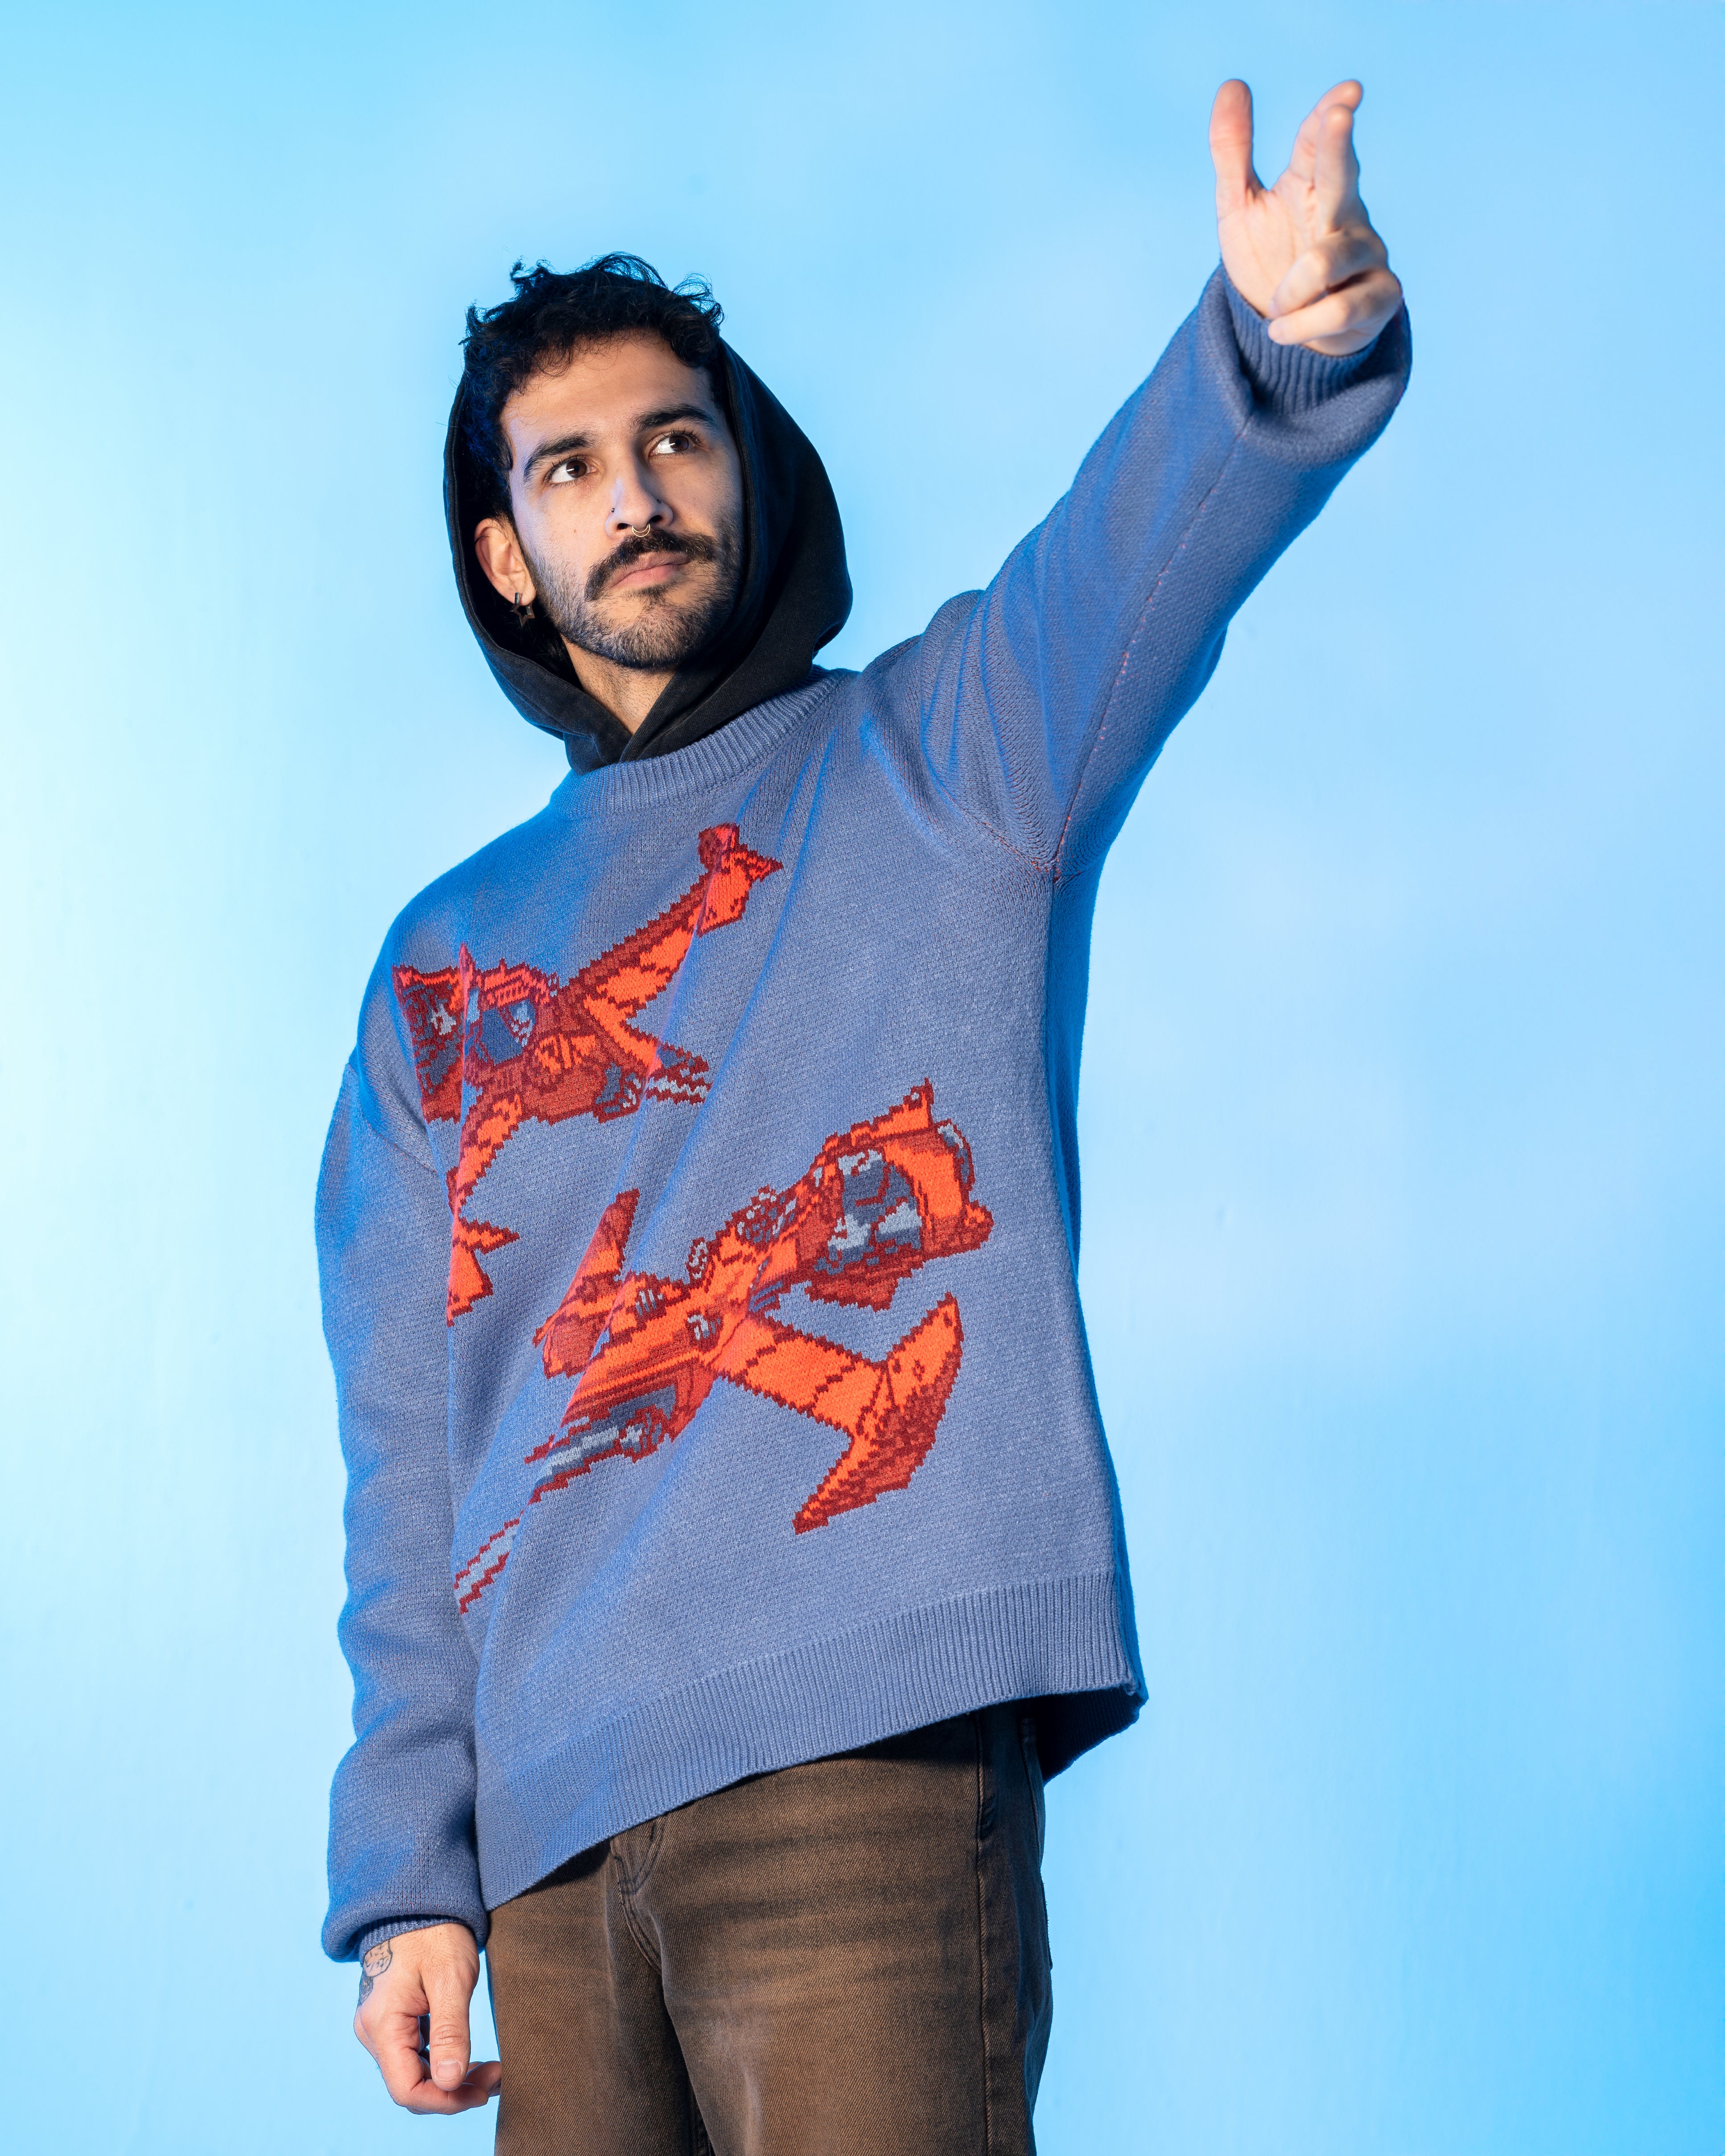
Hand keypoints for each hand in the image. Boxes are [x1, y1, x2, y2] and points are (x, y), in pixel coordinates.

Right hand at [352, 1922, 501, 2114]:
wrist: (421, 1900)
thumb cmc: (436, 1933)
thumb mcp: (451, 1979)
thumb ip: (450, 2031)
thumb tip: (449, 2082)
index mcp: (382, 2024)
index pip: (406, 2088)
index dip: (445, 2101)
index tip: (482, 2092)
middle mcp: (374, 2032)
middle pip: (411, 2084)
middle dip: (455, 2090)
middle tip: (497, 2076)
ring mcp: (382, 2027)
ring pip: (415, 2073)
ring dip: (452, 2080)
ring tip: (492, 2071)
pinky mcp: (394, 2020)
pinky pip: (416, 2055)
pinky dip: (443, 2062)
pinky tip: (470, 2059)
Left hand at [1209, 78, 1402, 355]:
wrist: (1289, 332)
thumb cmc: (1269, 262)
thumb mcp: (1239, 208)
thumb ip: (1232, 152)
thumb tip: (1233, 83)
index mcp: (1313, 184)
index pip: (1318, 143)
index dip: (1329, 119)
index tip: (1345, 94)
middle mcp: (1346, 212)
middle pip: (1342, 177)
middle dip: (1339, 149)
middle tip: (1339, 117)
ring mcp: (1367, 253)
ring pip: (1324, 262)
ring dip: (1288, 292)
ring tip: (1275, 308)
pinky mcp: (1382, 297)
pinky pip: (1338, 309)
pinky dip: (1300, 324)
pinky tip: (1282, 331)